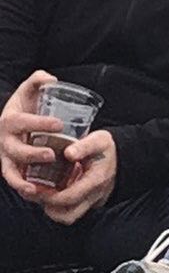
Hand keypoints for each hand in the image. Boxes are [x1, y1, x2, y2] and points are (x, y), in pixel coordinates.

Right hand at [0, 70, 62, 199]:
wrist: (16, 118)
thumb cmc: (26, 103)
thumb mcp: (30, 88)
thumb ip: (39, 79)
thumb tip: (51, 80)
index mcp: (9, 119)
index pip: (21, 122)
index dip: (38, 123)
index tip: (59, 124)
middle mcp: (4, 139)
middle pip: (14, 149)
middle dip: (32, 153)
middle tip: (51, 154)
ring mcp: (5, 155)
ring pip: (9, 169)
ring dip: (20, 179)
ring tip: (35, 186)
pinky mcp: (10, 166)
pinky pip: (12, 179)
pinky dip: (20, 187)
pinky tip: (33, 192)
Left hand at [41, 130, 116, 224]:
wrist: (123, 155)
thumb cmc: (107, 148)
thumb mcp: (98, 140)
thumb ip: (83, 146)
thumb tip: (68, 153)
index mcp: (96, 180)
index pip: (70, 197)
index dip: (50, 197)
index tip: (36, 188)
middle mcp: (95, 195)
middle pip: (68, 215)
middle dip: (48, 207)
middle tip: (36, 194)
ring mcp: (93, 201)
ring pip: (69, 217)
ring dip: (53, 210)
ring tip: (42, 195)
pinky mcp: (90, 203)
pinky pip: (73, 211)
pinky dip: (60, 207)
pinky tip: (52, 194)